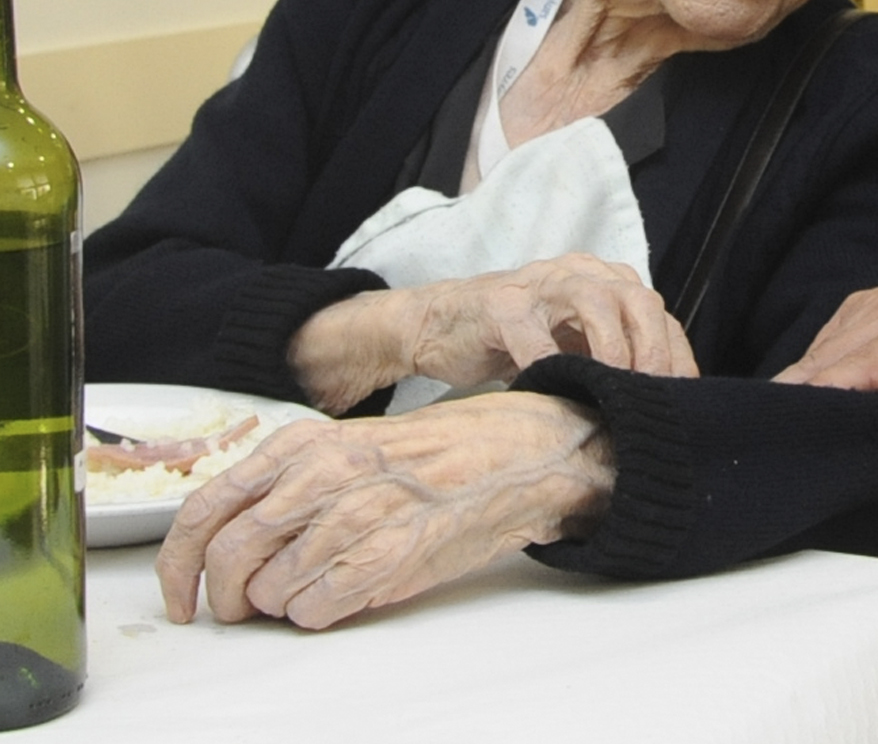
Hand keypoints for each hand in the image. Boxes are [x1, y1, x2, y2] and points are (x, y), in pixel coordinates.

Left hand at [156, 393, 611, 629]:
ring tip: (314, 590)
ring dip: (282, 605)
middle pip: (230, 556)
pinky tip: (342, 595)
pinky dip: (318, 614)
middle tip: (238, 610)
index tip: (180, 596)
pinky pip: (316, 609)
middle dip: (224, 598)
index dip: (177, 565)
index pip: (205, 508)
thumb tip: (230, 541)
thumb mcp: (350, 447)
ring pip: (271, 591)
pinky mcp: (391, 553)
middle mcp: (324, 473)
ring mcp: (359, 512)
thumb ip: (289, 483)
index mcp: (304, 443)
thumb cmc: (438, 454)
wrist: (520, 454)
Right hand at [293, 254, 696, 411]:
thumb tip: (660, 404)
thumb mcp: (574, 345)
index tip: (684, 395)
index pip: (657, 313)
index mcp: (604, 282)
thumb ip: (613, 359)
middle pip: (635, 297)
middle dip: (652, 347)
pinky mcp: (500, 304)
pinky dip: (546, 362)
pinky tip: (553, 391)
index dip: (675, 354)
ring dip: (612, 346)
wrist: (440, 325)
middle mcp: (578, 274)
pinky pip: (531, 332)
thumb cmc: (518, 340)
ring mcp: (538, 286)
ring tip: (616, 385)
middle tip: (653, 390)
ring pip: (592, 300)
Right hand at [773, 281, 877, 481]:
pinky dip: (815, 369)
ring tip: (784, 429)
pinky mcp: (866, 307)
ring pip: (822, 347)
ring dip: (803, 384)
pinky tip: (809, 402)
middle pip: (833, 355)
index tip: (793, 424)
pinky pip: (827, 340)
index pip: (869, 363)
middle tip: (775, 443)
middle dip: (801, 396)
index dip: (829, 393)